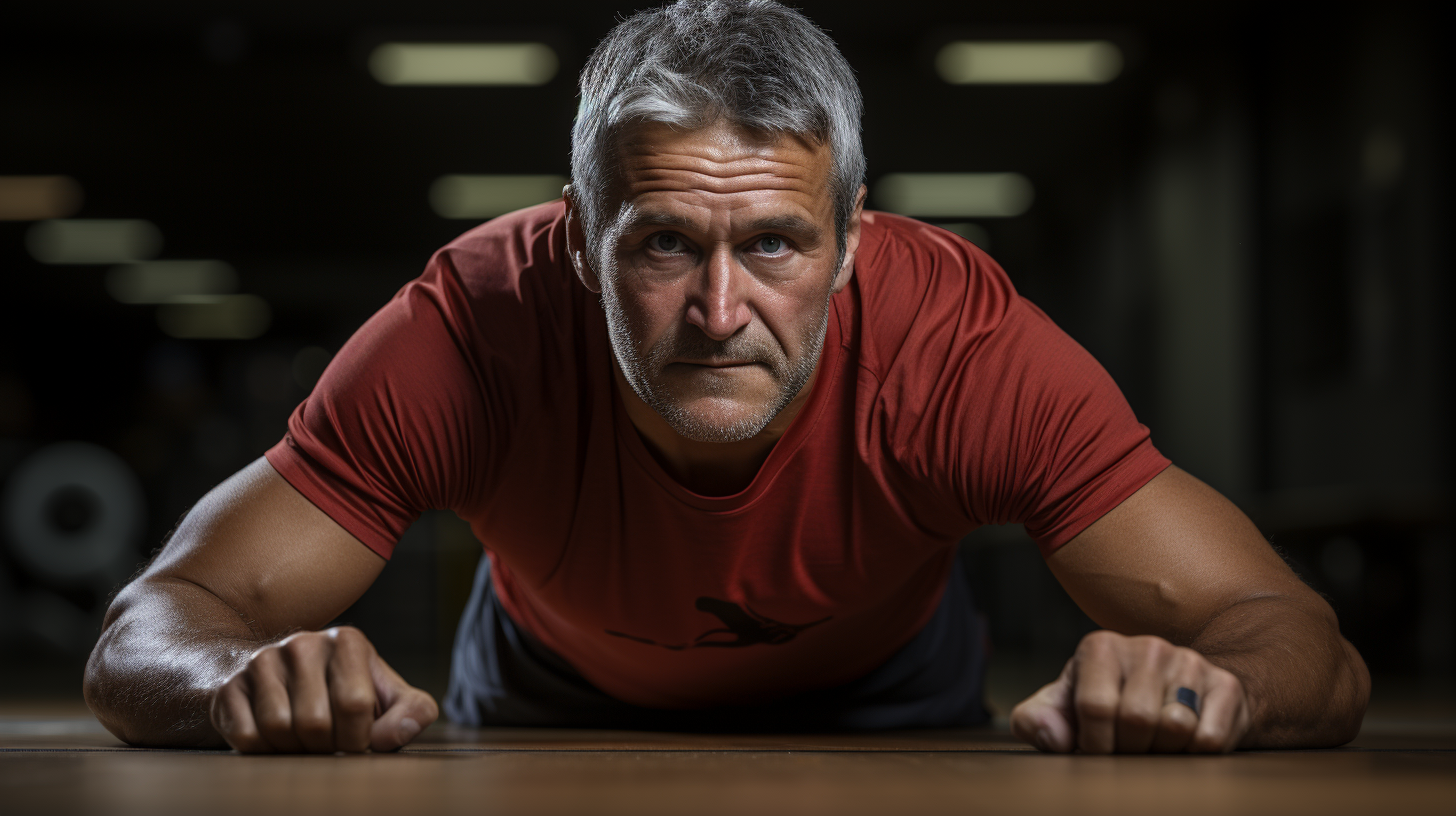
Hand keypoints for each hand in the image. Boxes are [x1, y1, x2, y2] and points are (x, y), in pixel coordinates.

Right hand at [209, 626, 438, 752]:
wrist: (281, 678)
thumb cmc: (343, 691)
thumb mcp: (387, 694)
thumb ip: (412, 712)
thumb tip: (397, 734)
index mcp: (348, 642)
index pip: (355, 704)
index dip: (358, 739)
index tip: (358, 742)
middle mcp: (304, 643)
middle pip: (315, 722)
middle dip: (327, 748)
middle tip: (329, 745)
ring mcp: (263, 661)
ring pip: (279, 729)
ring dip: (295, 750)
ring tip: (304, 740)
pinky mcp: (231, 685)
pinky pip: (247, 736)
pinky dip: (264, 751)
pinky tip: (276, 739)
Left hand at [1010, 630, 1249, 753]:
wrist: (1169, 697)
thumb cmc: (1104, 705)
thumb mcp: (1061, 710)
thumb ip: (1035, 721)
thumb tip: (1053, 737)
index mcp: (1100, 647)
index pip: (1095, 706)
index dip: (1094, 744)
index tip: (1094, 752)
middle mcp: (1147, 646)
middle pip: (1137, 719)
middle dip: (1128, 750)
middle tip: (1126, 750)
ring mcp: (1189, 661)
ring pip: (1176, 727)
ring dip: (1162, 752)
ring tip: (1152, 744)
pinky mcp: (1225, 685)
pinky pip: (1210, 738)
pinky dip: (1194, 754)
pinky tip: (1182, 743)